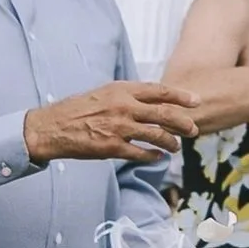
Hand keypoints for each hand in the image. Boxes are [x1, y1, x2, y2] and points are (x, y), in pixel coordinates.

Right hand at [24, 81, 194, 163]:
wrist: (52, 127)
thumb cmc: (79, 109)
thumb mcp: (105, 93)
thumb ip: (129, 95)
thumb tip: (155, 99)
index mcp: (122, 90)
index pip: (160, 91)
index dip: (181, 96)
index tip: (197, 102)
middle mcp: (123, 107)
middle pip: (164, 114)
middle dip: (183, 123)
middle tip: (193, 129)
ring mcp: (119, 128)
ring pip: (156, 136)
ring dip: (170, 142)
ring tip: (175, 147)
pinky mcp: (111, 147)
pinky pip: (141, 153)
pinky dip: (153, 156)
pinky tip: (158, 157)